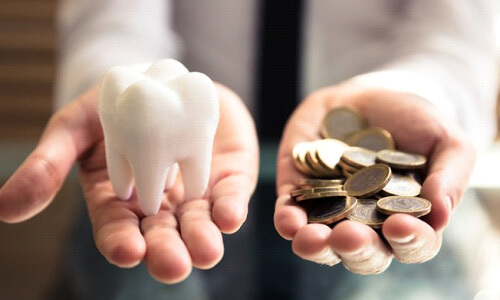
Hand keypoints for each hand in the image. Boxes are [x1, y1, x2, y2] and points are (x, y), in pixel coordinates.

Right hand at [0, 83, 257, 282]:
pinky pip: (229, 196)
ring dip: (203, 239)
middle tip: (172, 266)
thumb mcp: (75, 127)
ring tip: (207, 252)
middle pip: (162, 236)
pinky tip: (230, 216)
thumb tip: (4, 208)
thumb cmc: (113, 106)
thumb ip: (49, 164)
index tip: (127, 251)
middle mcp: (159, 205)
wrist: (161, 79)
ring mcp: (194, 192)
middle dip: (167, 252)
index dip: (120, 242)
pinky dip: (230, 208)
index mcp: (119, 200)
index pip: (117, 229)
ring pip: (198, 224)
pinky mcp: (225, 177)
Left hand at [274, 82, 474, 273]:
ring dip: (315, 246)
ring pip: (321, 243)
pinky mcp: (299, 192)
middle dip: (356, 249)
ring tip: (312, 238)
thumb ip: (450, 176)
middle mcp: (367, 224)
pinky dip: (287, 221)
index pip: (411, 244)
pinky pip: (289, 214)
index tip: (400, 225)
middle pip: (362, 253)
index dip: (408, 241)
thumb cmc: (416, 122)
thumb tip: (441, 215)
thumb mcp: (445, 141)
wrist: (373, 95)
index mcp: (406, 220)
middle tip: (350, 236)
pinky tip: (288, 220)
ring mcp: (330, 210)